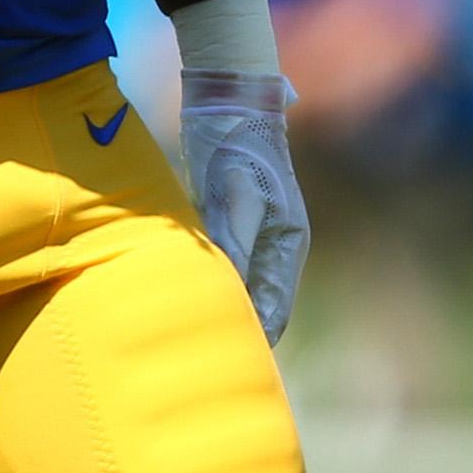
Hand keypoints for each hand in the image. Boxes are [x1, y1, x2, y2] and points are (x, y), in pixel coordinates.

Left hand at [180, 71, 308, 345]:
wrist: (230, 105)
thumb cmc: (239, 150)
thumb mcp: (238, 199)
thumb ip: (235, 245)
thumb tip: (230, 291)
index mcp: (287, 246)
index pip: (275, 309)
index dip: (257, 340)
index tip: (234, 367)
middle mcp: (274, 247)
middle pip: (259, 304)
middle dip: (241, 332)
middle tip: (209, 363)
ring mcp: (253, 235)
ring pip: (239, 288)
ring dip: (224, 310)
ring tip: (195, 340)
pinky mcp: (229, 222)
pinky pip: (222, 267)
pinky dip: (210, 285)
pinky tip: (185, 301)